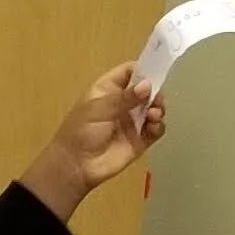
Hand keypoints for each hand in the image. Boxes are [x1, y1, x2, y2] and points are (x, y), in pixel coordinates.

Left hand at [23, 62, 166, 220]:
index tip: (156, 71)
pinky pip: (156, 129)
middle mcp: (123, 103)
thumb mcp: (99, 109)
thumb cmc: (81, 131)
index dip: (143, 69)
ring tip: (152, 115)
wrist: (76, 166)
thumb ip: (125, 97)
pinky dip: (158, 126)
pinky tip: (153, 127)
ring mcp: (133, 121)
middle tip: (155, 99)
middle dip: (155, 92)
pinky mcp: (140, 139)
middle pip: (147, 89)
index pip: (130, 72)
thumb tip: (148, 86)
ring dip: (158, 108)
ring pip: (154, 108)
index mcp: (109, 89)